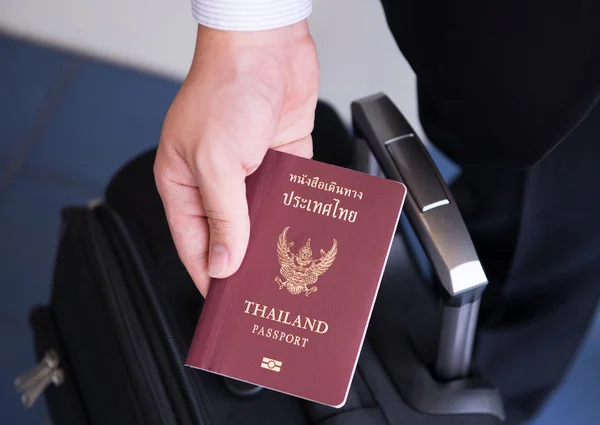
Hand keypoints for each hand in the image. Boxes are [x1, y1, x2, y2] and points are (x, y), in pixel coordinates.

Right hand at [154, 22, 318, 296]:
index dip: (208, 274)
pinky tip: (308, 233)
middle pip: (230, 234)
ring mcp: (251, 170)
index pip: (194, 242)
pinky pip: (288, 195)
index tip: (225, 304)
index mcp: (183, 183)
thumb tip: (223, 262)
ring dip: (274, 240)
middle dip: (245, 262)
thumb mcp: (215, 162)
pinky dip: (296, 212)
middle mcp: (216, 180)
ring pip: (262, 218)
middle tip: (263, 293)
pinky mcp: (282, 159)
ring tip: (290, 271)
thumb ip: (223, 216)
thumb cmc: (225, 90)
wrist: (265, 46)